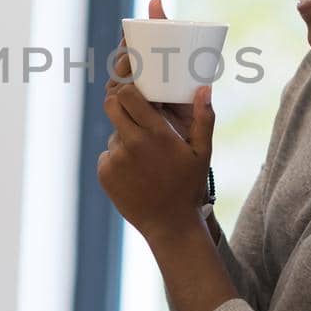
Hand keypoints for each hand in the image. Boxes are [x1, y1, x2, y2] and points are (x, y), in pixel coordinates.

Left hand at [99, 2, 214, 240]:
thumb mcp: (202, 153)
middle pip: (111, 105)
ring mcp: (116, 160)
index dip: (127, 86)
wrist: (170, 226)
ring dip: (123, 135)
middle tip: (131, 107)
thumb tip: (205, 87)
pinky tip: (135, 172)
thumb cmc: (189, 186)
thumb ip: (204, 118)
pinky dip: (117, 158)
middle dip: (119, 101)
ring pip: (112, 132)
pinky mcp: (105, 174)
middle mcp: (132, 144)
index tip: (133, 84)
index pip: (128, 95)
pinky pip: (107, 155)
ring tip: (144, 155)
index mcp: (156, 134)